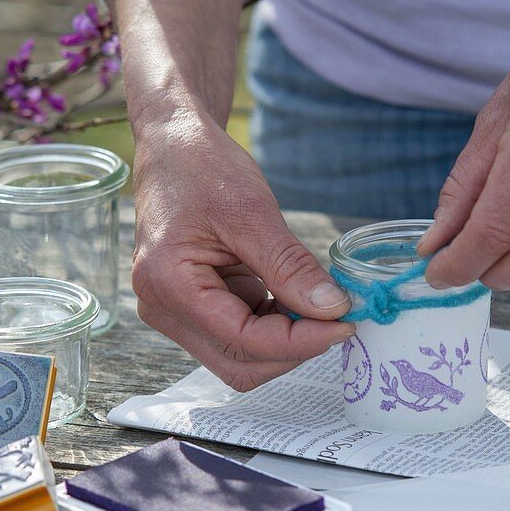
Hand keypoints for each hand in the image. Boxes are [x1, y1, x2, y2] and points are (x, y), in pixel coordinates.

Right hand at [130, 118, 354, 390]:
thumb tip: (333, 309)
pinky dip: (272, 327)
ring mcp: (174, 312)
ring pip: (239, 357)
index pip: (244, 340)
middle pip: (239, 364)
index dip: (300, 341)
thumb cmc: (202, 167)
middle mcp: (163, 308)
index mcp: (169, 284)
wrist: (173, 146)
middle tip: (338, 319)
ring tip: (317, 305)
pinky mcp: (191, 308)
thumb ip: (290, 266)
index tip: (346, 323)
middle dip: (293, 349)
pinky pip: (237, 335)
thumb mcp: (252, 211)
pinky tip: (294, 298)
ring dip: (284, 341)